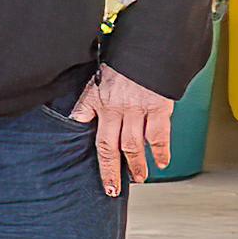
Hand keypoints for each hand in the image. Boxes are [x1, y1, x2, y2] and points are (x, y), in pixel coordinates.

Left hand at [66, 63, 174, 196]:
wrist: (147, 48)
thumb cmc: (122, 65)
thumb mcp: (95, 81)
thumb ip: (87, 102)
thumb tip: (75, 118)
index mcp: (100, 103)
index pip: (96, 138)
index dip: (98, 161)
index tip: (101, 179)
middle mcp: (117, 109)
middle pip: (112, 147)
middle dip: (112, 171)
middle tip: (114, 190)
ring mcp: (138, 109)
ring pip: (133, 144)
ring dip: (136, 164)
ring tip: (138, 178)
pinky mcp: (159, 107)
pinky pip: (158, 133)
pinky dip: (161, 150)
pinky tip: (162, 162)